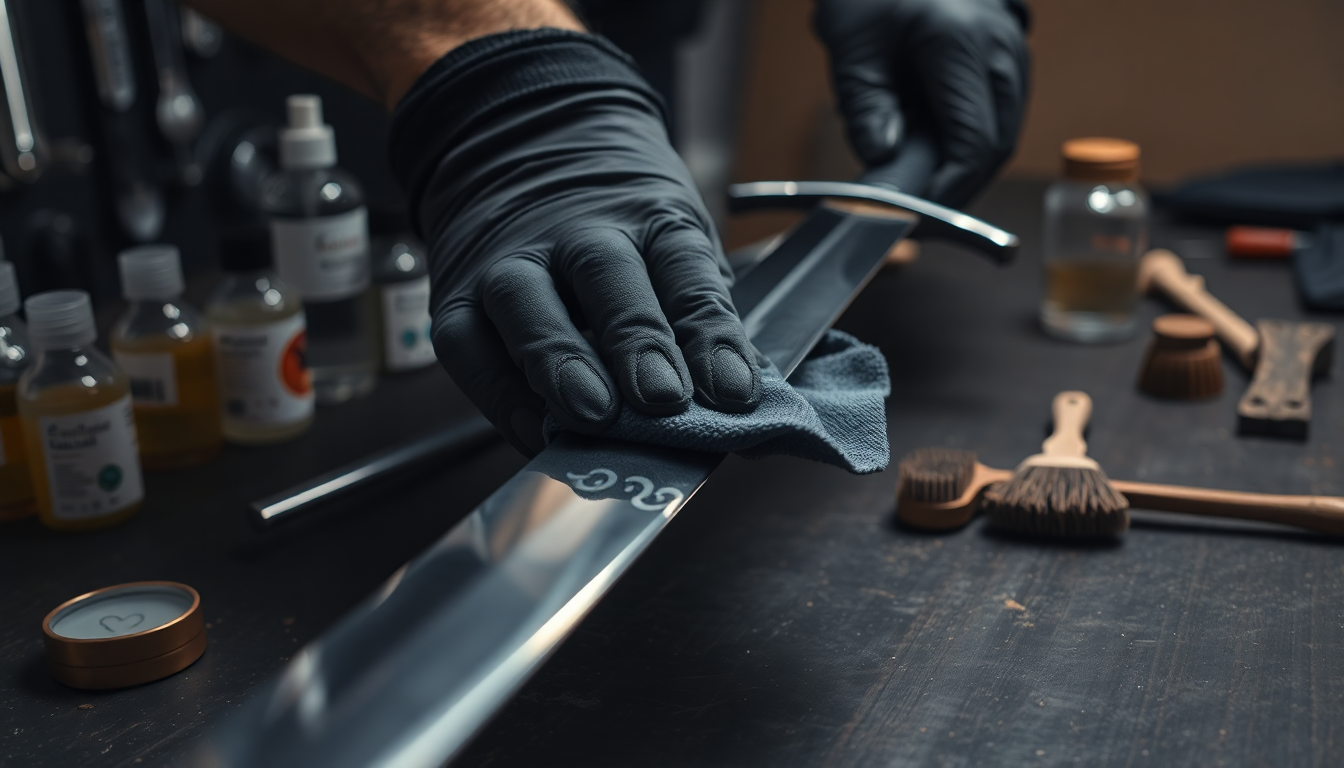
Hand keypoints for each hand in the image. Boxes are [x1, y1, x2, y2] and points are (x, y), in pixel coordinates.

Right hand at [393, 33, 761, 455]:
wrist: (520, 153)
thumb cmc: (620, 231)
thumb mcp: (677, 252)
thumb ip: (703, 323)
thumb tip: (746, 406)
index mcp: (652, 219)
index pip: (686, 271)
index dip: (712, 335)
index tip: (734, 393)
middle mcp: (580, 232)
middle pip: (607, 277)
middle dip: (636, 341)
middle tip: (661, 398)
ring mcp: (512, 262)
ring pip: (527, 303)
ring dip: (559, 361)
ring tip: (591, 415)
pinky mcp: (457, 297)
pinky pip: (469, 347)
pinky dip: (499, 396)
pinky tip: (535, 433)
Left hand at [814, 0, 1029, 207]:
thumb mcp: (853, 55)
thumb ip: (866, 112)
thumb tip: (884, 159)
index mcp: (961, 43)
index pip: (973, 144)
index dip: (946, 191)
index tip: (914, 216)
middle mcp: (999, 48)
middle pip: (995, 147)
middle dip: (955, 188)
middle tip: (912, 214)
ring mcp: (1011, 54)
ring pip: (1001, 137)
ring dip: (962, 169)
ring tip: (918, 187)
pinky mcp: (1008, 62)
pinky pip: (996, 120)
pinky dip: (967, 146)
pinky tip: (932, 156)